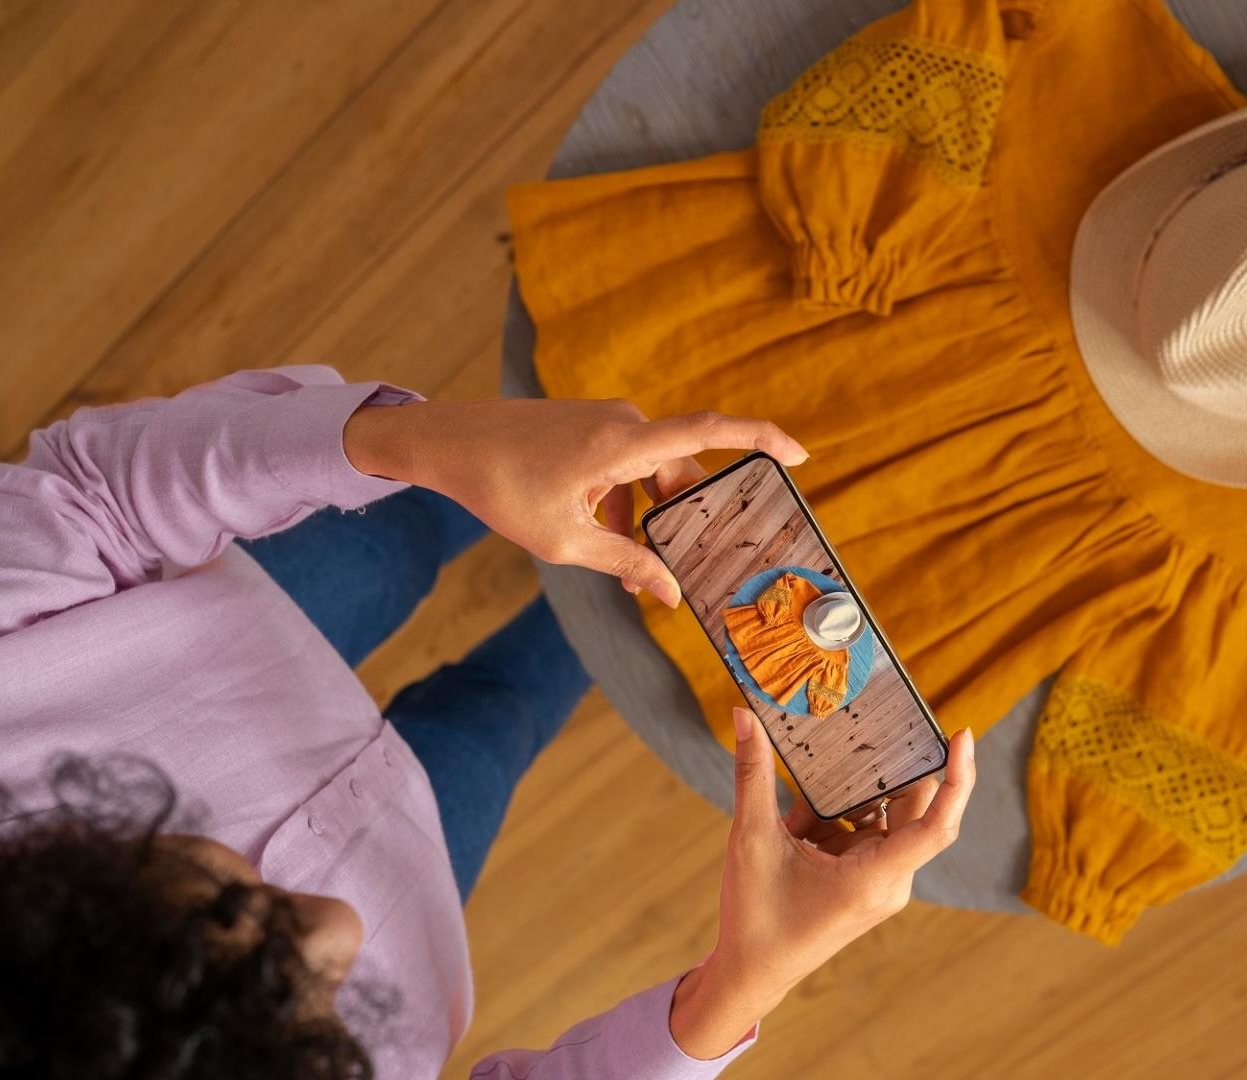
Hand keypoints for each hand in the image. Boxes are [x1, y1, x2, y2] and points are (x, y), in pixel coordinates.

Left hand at [342, 398, 806, 604]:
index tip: (800, 454)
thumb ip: (624, 563)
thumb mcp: (564, 540)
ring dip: (645, 516)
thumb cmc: (501, 488)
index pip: (709, 433)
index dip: (761, 438)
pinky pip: (625, 463)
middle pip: (678, 473)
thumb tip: (671, 595)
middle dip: (680, 522)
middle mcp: (624, 421)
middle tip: (672, 573)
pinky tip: (601, 535)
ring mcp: (607, 419)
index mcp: (623, 443)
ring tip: (625, 569)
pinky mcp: (590, 424)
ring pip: (650, 472)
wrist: (447, 442)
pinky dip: (623, 499)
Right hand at [669, 708, 974, 1057]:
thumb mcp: (751, 840)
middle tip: (863, 731)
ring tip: (805, 806)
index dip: (959, 779)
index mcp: (874, 878)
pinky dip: (836, 820)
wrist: (752, 973)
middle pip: (910, 807)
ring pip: (882, 816)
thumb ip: (752, 775)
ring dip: (846, 800)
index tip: (961, 735)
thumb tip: (743, 715)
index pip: (937, 825)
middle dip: (884, 772)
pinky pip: (865, 833)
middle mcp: (889, 880)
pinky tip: (799, 825)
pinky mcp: (866, 881)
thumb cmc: (755, 918)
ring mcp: (880, 881)